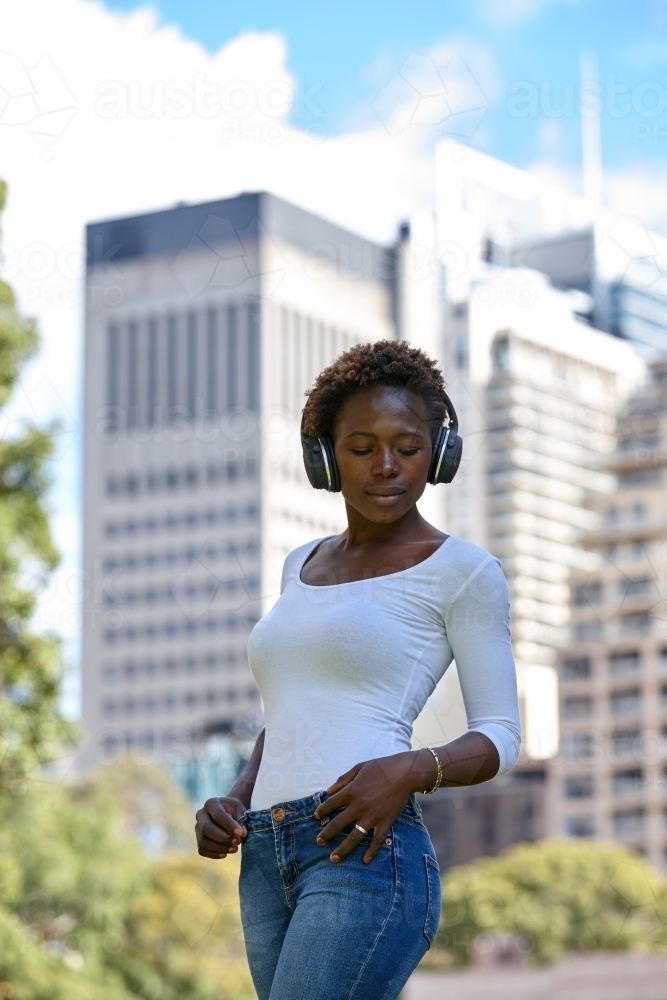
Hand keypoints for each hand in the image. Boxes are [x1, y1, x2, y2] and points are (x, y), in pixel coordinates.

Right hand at [195, 796, 247, 858]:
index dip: (229, 826)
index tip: (241, 833)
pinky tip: (225, 854)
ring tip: (234, 849)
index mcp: (211, 803)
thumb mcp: (240, 810)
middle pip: (206, 828)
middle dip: (223, 838)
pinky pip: (202, 850)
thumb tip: (242, 834)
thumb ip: (242, 821)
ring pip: (203, 841)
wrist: (229, 813)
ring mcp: (198, 828)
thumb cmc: (235, 811)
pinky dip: (213, 854)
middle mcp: (201, 814)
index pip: (218, 815)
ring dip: (219, 848)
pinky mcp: (199, 839)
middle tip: (237, 842)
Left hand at [313, 750, 433, 864]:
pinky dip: (372, 852)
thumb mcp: (359, 768)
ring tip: (333, 858)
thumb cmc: (381, 767)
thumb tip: (328, 791)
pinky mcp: (385, 822)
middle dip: (326, 834)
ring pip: (354, 837)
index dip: (321, 811)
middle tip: (319, 842)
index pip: (331, 804)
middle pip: (338, 824)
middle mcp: (359, 806)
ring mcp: (372, 816)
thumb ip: (343, 780)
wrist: (406, 773)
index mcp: (352, 791)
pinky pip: (377, 840)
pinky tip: (365, 860)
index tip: (316, 817)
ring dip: (343, 849)